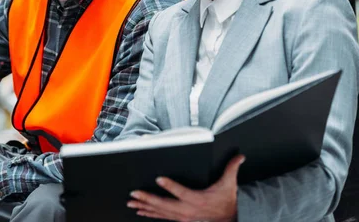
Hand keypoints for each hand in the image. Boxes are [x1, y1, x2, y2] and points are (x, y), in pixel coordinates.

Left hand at [127, 155, 244, 221]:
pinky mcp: (180, 220)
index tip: (158, 178)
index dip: (170, 186)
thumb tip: (240, 156)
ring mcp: (183, 217)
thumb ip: (232, 168)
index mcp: (198, 199)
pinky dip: (150, 213)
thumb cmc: (227, 199)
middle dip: (148, 198)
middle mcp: (188, 210)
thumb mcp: (230, 183)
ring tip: (131, 202)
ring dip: (145, 206)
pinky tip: (140, 210)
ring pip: (161, 212)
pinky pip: (162, 217)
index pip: (182, 192)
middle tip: (134, 193)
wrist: (231, 219)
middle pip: (165, 205)